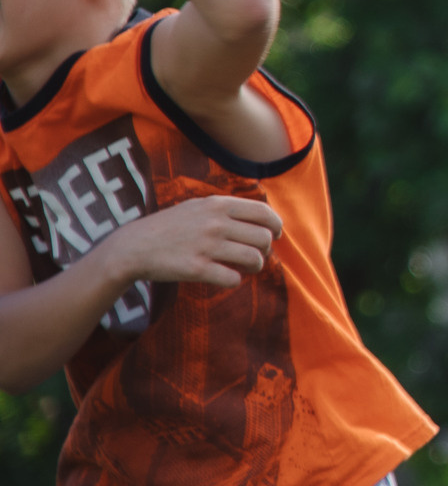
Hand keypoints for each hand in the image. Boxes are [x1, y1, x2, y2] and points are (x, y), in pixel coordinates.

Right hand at [96, 196, 281, 290]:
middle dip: (266, 250)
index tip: (276, 235)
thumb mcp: (197, 206)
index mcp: (218, 205)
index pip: (263, 213)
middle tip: (257, 255)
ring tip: (246, 268)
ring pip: (254, 259)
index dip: (276, 225)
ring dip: (255, 267)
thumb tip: (261, 218)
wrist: (133, 247)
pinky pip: (233, 278)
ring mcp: (207, 246)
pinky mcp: (197, 269)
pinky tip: (226, 278)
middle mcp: (216, 223)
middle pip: (264, 238)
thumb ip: (226, 209)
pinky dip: (235, 281)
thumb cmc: (169, 227)